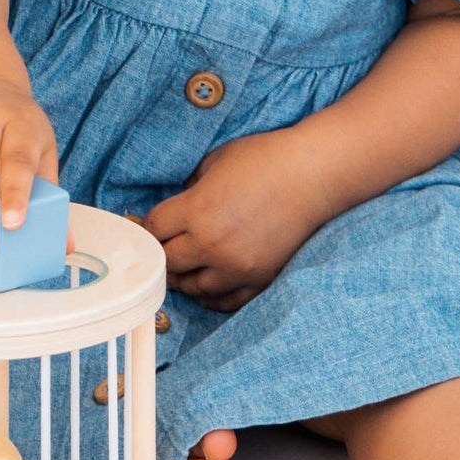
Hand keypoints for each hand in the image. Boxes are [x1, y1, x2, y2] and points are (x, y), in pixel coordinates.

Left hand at [145, 128, 334, 308]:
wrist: (312, 175)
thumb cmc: (264, 158)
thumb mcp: (215, 161)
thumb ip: (190, 187)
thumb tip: (178, 206)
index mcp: (197, 210)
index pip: (154, 230)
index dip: (147, 227)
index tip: (148, 225)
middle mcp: (212, 244)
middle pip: (168, 263)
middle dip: (162, 253)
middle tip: (162, 246)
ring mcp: (236, 267)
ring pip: (193, 287)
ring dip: (184, 276)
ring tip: (184, 265)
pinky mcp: (258, 279)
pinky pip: (225, 301)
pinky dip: (211, 296)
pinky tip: (205, 287)